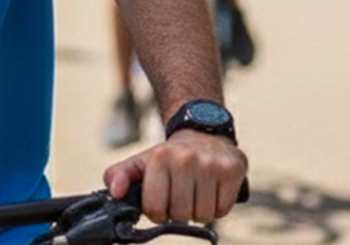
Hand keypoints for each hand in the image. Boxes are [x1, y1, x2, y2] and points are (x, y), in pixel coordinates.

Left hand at [104, 130, 247, 224]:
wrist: (203, 132)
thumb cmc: (169, 157)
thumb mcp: (140, 163)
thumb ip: (118, 175)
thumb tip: (116, 193)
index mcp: (160, 157)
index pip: (155, 210)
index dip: (158, 211)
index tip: (161, 200)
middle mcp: (187, 159)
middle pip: (181, 215)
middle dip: (178, 211)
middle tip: (180, 195)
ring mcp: (212, 164)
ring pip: (204, 215)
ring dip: (199, 211)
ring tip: (196, 192)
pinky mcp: (234, 169)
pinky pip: (223, 210)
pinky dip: (217, 207)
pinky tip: (211, 190)